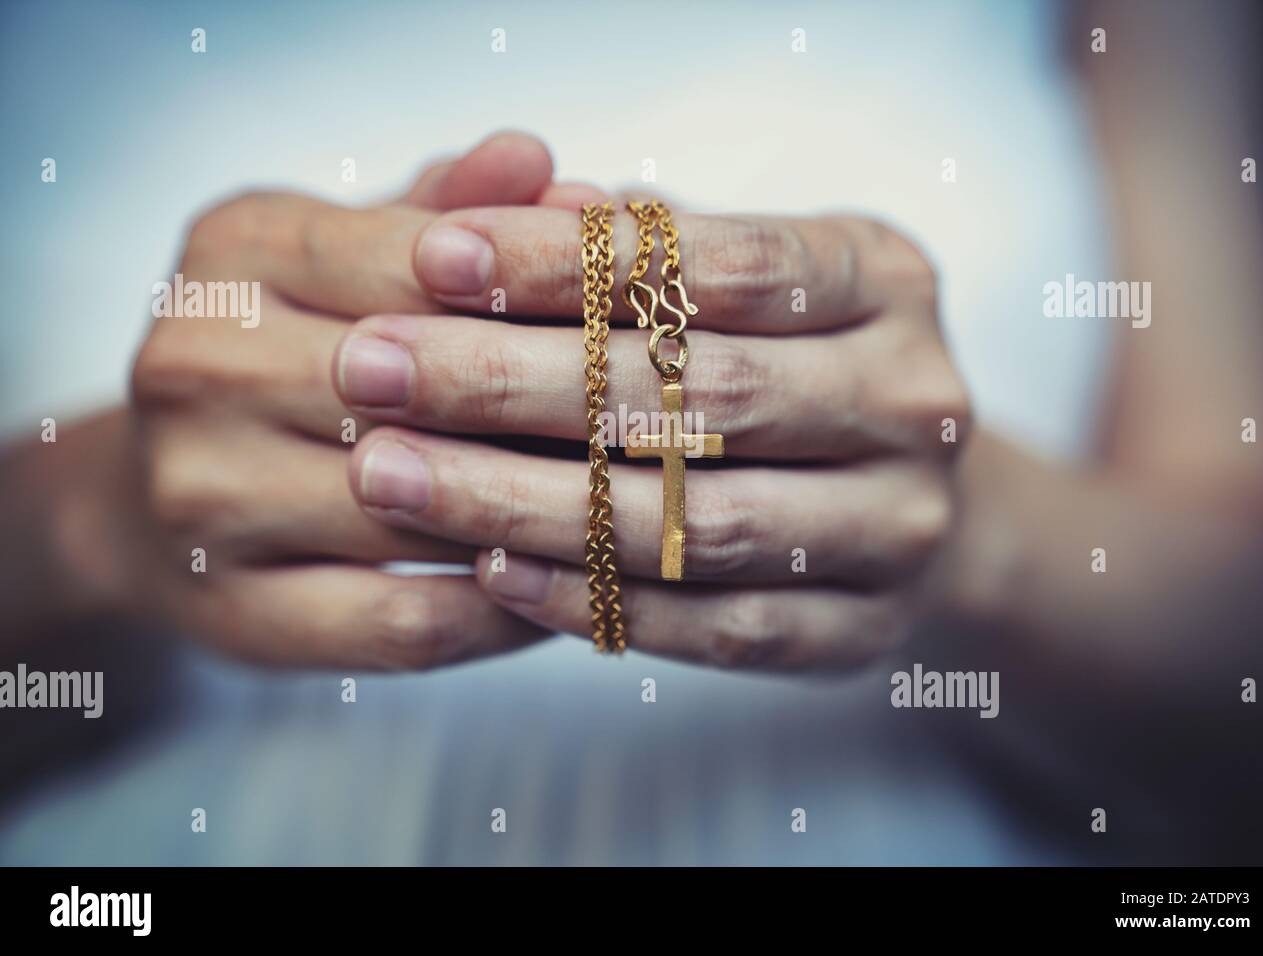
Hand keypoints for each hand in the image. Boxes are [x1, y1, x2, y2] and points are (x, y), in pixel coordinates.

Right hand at [120, 133, 604, 668]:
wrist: (155, 499)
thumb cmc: (292, 357)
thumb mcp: (353, 259)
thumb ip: (449, 213)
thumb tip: (545, 166)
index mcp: (238, 253)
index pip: (422, 264)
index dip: (547, 298)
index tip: (647, 320)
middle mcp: (197, 365)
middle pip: (421, 390)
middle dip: (555, 412)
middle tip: (668, 426)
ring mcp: (203, 498)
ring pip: (425, 512)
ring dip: (545, 515)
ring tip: (640, 507)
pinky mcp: (236, 612)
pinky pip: (409, 623)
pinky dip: (506, 610)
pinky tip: (566, 583)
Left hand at [332, 207, 970, 670]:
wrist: (901, 496)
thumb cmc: (784, 355)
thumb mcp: (732, 274)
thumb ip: (634, 243)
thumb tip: (503, 201)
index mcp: (884, 281)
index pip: (725, 264)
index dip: (574, 261)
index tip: (435, 257)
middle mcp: (912, 402)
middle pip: (703, 396)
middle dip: (515, 382)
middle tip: (369, 372)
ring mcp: (898, 528)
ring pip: (697, 526)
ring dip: (528, 503)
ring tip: (392, 476)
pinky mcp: (858, 631)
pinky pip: (713, 628)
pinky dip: (596, 602)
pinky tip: (489, 572)